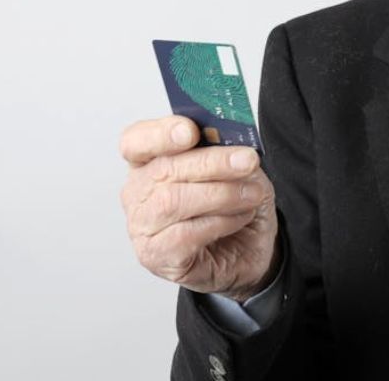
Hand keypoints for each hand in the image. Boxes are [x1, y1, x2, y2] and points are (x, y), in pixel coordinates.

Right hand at [119, 115, 279, 301]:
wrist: (249, 248)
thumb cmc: (236, 204)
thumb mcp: (239, 168)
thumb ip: (228, 149)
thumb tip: (229, 138)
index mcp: (150, 161)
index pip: (136, 140)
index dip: (160, 134)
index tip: (191, 131)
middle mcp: (138, 192)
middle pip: (163, 169)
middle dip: (211, 162)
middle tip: (247, 161)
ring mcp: (142, 226)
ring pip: (173, 202)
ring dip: (222, 195)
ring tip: (252, 195)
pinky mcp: (155, 256)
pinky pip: (184, 235)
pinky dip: (220, 222)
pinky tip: (239, 218)